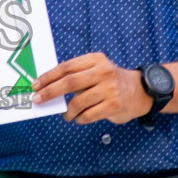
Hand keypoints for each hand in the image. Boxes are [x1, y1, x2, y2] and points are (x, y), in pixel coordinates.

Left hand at [30, 52, 152, 124]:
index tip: (35, 85)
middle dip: (50, 92)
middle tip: (38, 100)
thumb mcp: (96, 70)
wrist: (141, 91)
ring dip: (67, 111)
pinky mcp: (114, 105)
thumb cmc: (110, 81)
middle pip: (69, 82)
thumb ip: (76, 76)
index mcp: (95, 60)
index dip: (49, 77)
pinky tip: (79, 118)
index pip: (66, 67)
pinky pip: (88, 115)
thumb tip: (48, 87)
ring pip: (78, 102)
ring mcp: (110, 89)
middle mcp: (103, 72)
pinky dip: (79, 118)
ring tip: (66, 114)